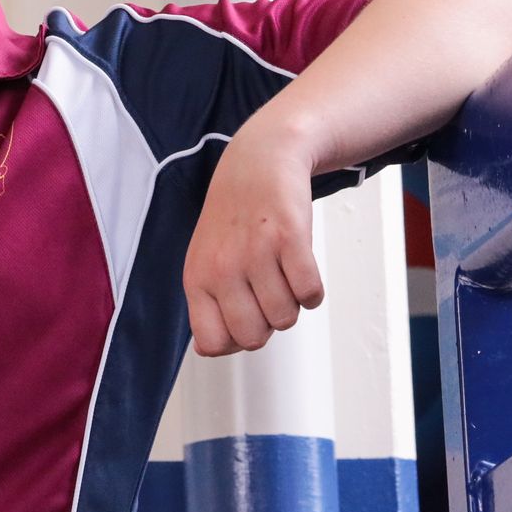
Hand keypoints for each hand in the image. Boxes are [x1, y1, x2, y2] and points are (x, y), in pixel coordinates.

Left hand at [183, 118, 321, 356]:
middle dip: (267, 325)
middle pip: (254, 337)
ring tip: (284, 274)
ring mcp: (255, 252)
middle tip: (269, 295)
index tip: (246, 319)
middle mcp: (222, 268)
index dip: (235, 340)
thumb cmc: (234, 216)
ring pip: (286, 318)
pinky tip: (302, 269)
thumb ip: (207, 304)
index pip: (212, 343)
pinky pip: (311, 293)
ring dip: (292, 303)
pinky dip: (313, 290)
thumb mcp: (205, 259)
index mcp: (197, 278)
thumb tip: (213, 350)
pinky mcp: (289, 237)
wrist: (260, 161)